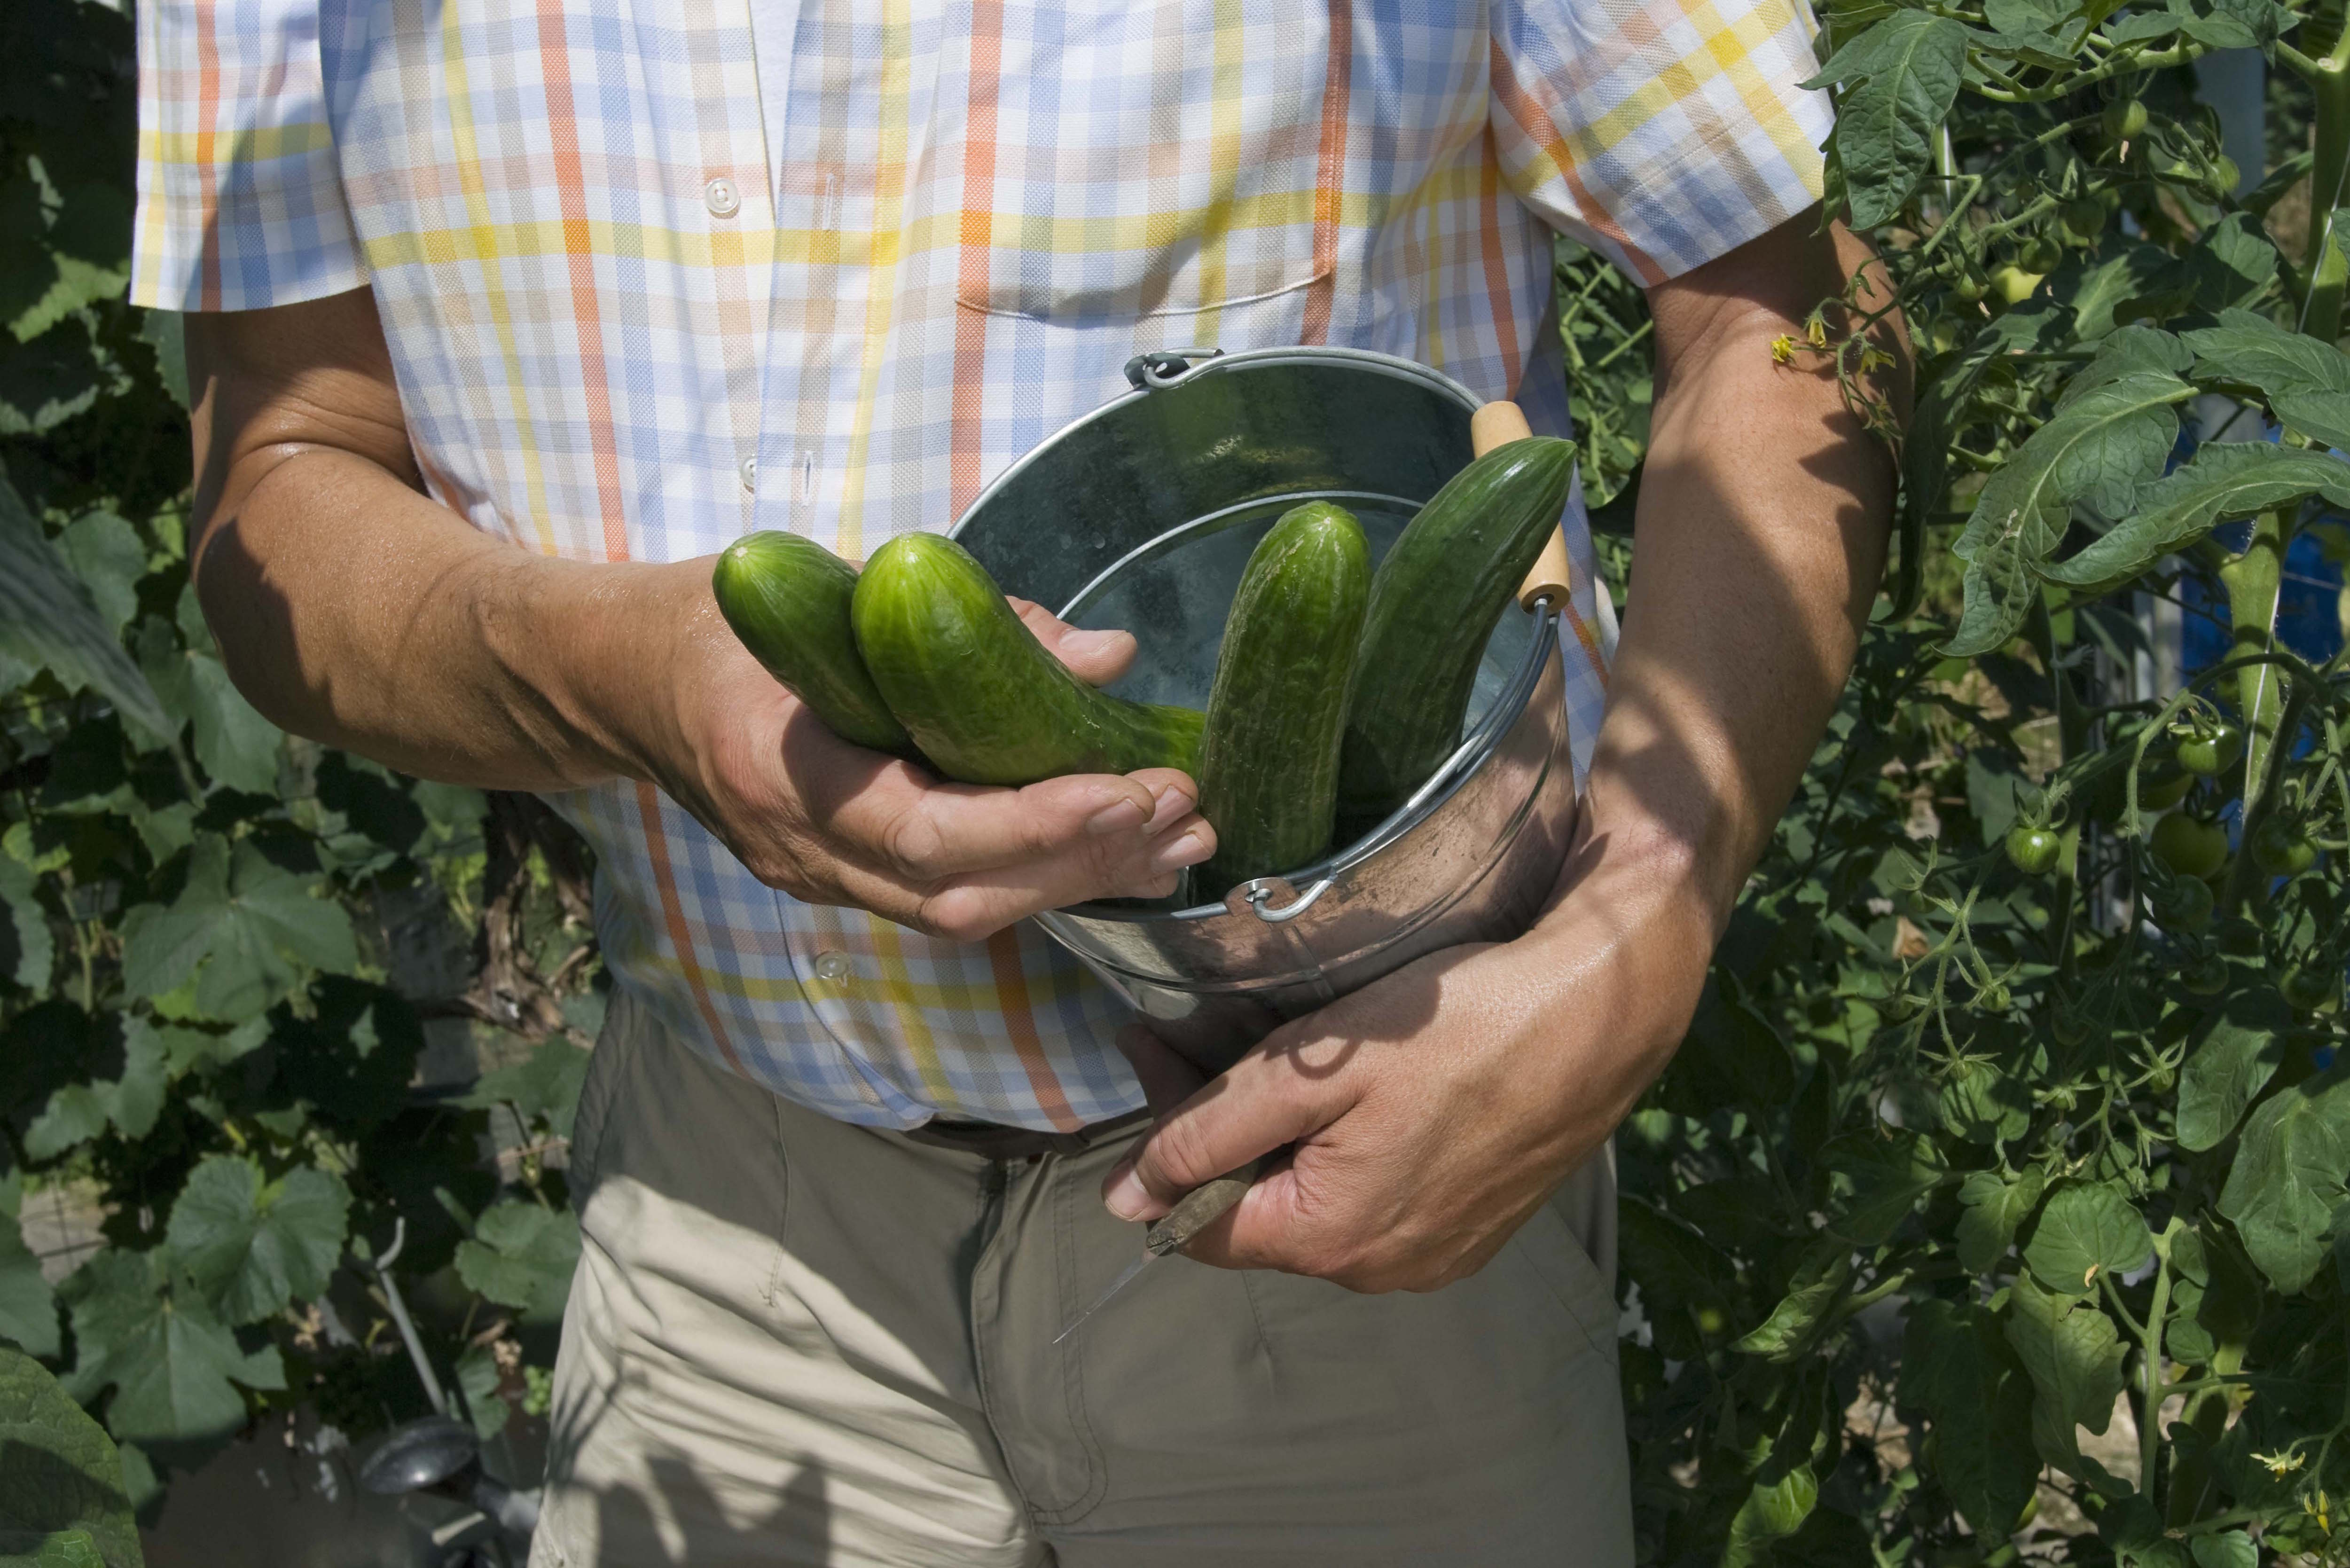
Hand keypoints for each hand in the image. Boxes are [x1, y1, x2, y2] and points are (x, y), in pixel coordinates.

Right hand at [645, 586, 1213, 941]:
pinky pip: (953, 895)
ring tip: (1174, 838)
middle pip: (960, 895)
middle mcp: (799, 851)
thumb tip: (1108, 656)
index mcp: (780, 772)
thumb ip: (969, 621)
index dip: (1034, 822)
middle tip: (1179, 811)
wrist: (623, 680)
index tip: (1126, 790)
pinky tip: (1116, 849)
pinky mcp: (844, 879)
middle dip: (1080, 860)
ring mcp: (818, 877)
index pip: (925, 832)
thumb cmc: (722, 619)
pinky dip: (1039, 874)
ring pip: (964, 911)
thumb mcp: (834, 587)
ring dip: (1077, 878)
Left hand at [1099, 833, 1716, 1290]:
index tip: (1150, 1051)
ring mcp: (1434, 1256)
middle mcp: (1380, 1270)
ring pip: (1315, 1205)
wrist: (1598, 1013)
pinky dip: (1340, 1151)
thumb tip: (1126, 1198)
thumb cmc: (1457, 1028)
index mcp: (1332, 1239)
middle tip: (1192, 1037)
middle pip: (1256, 1213)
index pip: (1198, 1226)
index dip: (1157, 1147)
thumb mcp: (1312, 1070)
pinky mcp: (1472, 1228)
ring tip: (1266, 1056)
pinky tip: (1349, 1091)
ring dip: (1278, 1139)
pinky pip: (1375, 1202)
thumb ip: (1210, 1134)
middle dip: (1214, 1131)